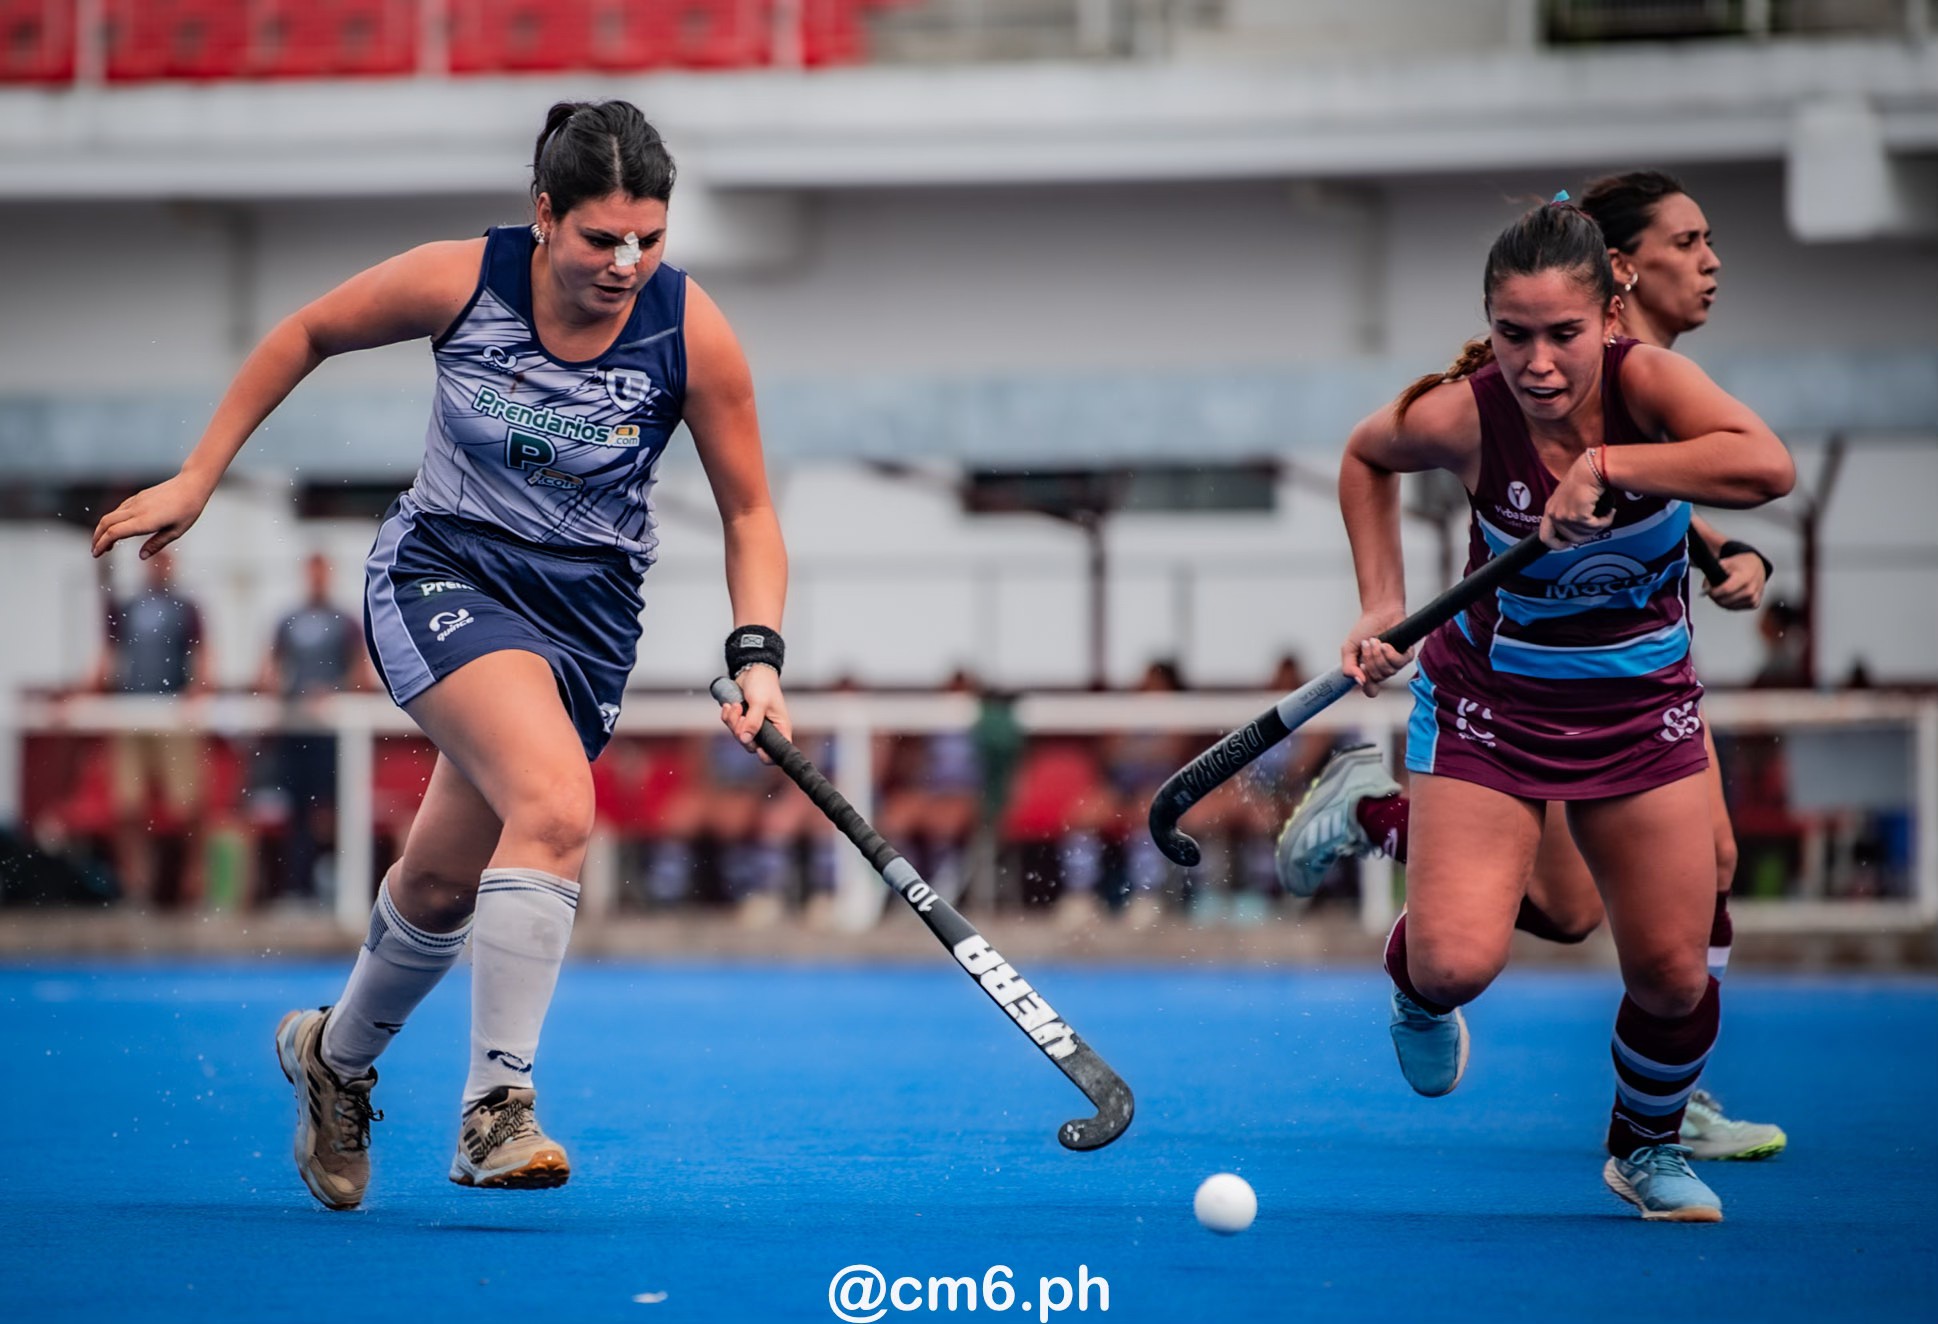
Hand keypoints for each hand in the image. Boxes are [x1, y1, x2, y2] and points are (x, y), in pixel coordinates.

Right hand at [91, 471, 214, 558]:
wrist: (191, 484)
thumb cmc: (188, 510)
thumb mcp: (176, 532)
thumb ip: (157, 544)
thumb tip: (141, 557)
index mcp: (146, 520)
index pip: (115, 533)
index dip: (102, 544)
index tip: (96, 554)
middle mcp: (136, 510)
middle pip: (106, 523)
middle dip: (97, 538)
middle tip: (96, 552)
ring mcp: (136, 501)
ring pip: (110, 515)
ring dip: (103, 530)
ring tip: (106, 544)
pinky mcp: (137, 497)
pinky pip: (118, 510)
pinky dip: (112, 521)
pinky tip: (117, 529)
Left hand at [720, 663, 790, 762]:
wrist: (752, 670)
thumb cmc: (763, 684)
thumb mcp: (760, 702)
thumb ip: (753, 722)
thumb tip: (745, 739)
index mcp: (780, 728)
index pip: (776, 753)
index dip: (766, 755)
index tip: (756, 746)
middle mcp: (768, 730)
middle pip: (751, 745)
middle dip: (741, 730)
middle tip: (741, 714)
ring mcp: (754, 726)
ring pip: (738, 736)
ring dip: (733, 721)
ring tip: (736, 705)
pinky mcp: (743, 721)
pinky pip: (731, 727)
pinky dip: (728, 717)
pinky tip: (731, 705)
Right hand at [1341, 606, 1409, 696]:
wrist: (1378, 613)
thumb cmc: (1364, 629)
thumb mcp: (1348, 649)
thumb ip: (1348, 667)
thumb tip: (1359, 681)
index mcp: (1369, 672)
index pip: (1371, 691)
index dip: (1367, 685)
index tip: (1361, 669)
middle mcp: (1383, 670)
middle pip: (1377, 679)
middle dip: (1368, 659)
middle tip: (1366, 644)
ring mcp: (1395, 664)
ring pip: (1388, 671)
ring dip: (1378, 654)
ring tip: (1375, 640)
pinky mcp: (1406, 656)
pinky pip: (1399, 663)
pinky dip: (1389, 653)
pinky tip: (1385, 643)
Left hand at [1539, 452, 1614, 549]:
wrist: (1590, 469)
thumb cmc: (1584, 479)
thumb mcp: (1569, 498)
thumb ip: (1569, 513)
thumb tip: (1579, 530)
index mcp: (1550, 509)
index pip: (1545, 537)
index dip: (1557, 545)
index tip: (1570, 543)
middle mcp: (1554, 514)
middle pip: (1571, 538)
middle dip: (1588, 534)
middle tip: (1597, 524)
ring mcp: (1564, 516)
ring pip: (1584, 534)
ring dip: (1598, 526)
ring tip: (1604, 514)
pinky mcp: (1577, 516)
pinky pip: (1595, 527)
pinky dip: (1605, 521)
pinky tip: (1609, 512)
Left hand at [1705, 550, 1766, 610]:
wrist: (1757, 567)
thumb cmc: (1741, 565)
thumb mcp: (1726, 562)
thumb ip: (1713, 573)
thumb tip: (1705, 588)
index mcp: (1745, 576)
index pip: (1726, 589)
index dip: (1714, 591)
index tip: (1708, 590)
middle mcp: (1751, 588)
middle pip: (1726, 600)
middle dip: (1715, 597)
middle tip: (1712, 592)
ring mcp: (1754, 598)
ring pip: (1729, 607)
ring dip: (1721, 601)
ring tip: (1721, 592)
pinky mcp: (1755, 604)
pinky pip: (1736, 609)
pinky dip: (1729, 604)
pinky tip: (1729, 596)